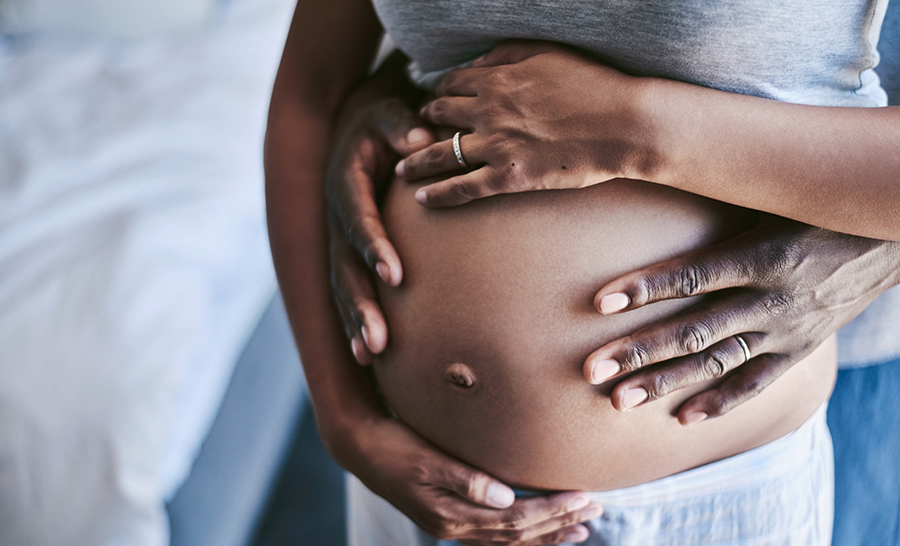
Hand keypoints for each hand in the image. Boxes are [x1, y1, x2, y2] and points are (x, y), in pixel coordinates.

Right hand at [326, 54, 434, 363]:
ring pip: (343, 284)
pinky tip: (367, 355)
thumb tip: (417, 138)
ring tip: (371, 355)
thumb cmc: (384, 117)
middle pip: (344, 265)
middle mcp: (337, 215)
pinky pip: (349, 287)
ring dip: (355, 320)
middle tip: (380, 340)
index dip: (373, 246)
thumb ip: (401, 123)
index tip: (396, 276)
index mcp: (346, 182)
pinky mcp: (347, 249)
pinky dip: (354, 318)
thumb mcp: (390, 110)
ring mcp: (338, 236)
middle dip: (361, 303)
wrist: (358, 121)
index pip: (358, 218)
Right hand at [335, 416, 601, 544]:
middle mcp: (454, 527)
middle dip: (558, 523)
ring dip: (547, 534)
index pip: (512, 522)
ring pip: (509, 539)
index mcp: (449, 515)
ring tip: (583, 526)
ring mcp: (453, 525)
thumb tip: (506, 498)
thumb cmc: (392, 445)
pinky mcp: (452, 516)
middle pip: (517, 535)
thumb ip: (464, 479)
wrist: (360, 446)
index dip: (550, 513)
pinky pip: (496, 535)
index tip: (582, 497)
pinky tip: (542, 528)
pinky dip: (524, 534)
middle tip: (596, 508)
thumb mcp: (424, 458)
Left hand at [397, 40, 658, 206]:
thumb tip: (477, 62)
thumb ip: (509, 53)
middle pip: (440, 115)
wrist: (623, 125)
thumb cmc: (595, 86)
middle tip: (414, 131)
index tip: (433, 99)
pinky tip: (421, 200)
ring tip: (403, 168)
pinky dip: (438, 194)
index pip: (453, 83)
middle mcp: (490, 110)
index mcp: (499, 78)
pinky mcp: (509, 177)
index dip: (439, 91)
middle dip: (423, 121)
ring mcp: (497, 145)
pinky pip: (463, 188)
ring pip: (443, 152)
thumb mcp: (550, 54)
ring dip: (417, 160)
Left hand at [582, 216, 899, 423]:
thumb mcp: (769, 202)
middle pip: (695, 330)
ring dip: (666, 383)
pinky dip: (720, 402)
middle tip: (593, 368)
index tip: (598, 303)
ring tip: (619, 401)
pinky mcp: (799, 350)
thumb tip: (656, 184)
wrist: (890, 237)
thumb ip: (718, 212)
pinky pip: (756, 383)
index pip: (693, 277)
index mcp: (762, 254)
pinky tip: (681, 419)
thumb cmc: (813, 209)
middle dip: (640, 351)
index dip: (645, 289)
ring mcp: (787, 330)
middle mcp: (772, 298)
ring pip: (717, 362)